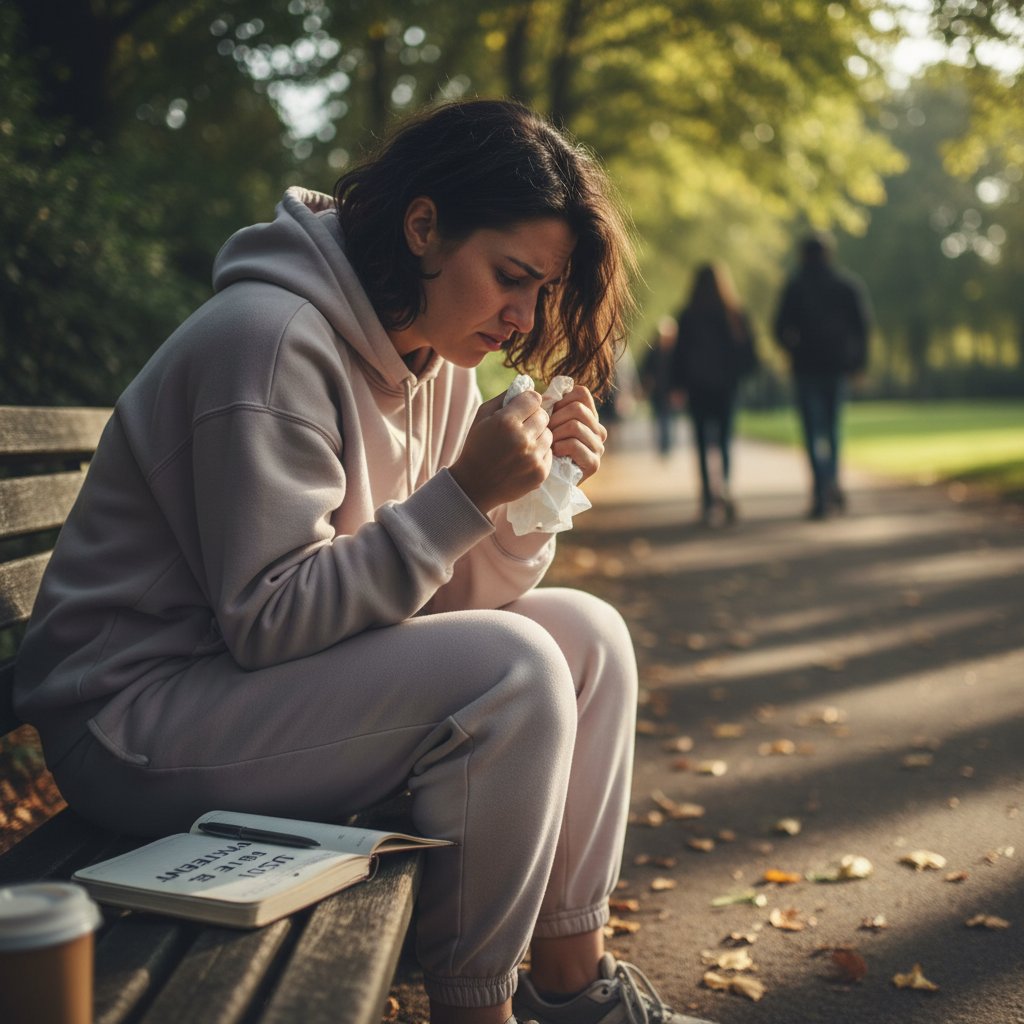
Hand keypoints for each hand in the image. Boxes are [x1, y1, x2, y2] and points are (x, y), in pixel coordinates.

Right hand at [449, 390, 552, 512]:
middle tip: (522, 427)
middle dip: (534, 418)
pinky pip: (550, 452)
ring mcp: (533, 457)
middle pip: (544, 416)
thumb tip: (528, 385)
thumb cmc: (477, 446)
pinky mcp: (540, 472)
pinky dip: (540, 453)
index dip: (528, 402)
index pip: (534, 399)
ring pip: (549, 434)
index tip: (522, 409)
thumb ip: (505, 397)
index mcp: (506, 422)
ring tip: (522, 444)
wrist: (475, 484)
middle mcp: (522, 439)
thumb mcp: (483, 416)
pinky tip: (524, 458)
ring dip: (538, 436)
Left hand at [548, 384, 606, 482]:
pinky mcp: (594, 463)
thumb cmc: (540, 447)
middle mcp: (598, 430)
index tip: (549, 414)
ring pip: (575, 425)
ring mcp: (598, 447)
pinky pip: (574, 444)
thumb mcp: (545, 422)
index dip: (560, 400)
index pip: (581, 393)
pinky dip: (559, 447)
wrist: (541, 480)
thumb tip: (550, 388)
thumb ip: (550, 404)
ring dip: (555, 434)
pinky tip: (553, 454)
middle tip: (545, 432)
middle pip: (577, 408)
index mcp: (589, 416)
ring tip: (548, 444)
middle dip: (555, 419)